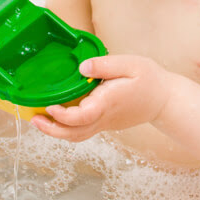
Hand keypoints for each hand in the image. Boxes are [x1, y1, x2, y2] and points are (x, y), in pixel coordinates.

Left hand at [30, 55, 171, 141]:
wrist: (166, 100)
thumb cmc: (149, 80)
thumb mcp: (130, 64)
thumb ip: (105, 65)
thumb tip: (82, 68)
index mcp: (108, 103)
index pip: (82, 116)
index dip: (63, 115)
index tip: (51, 106)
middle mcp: (104, 117)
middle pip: (74, 133)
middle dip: (51, 130)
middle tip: (33, 119)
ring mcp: (104, 123)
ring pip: (77, 135)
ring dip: (56, 131)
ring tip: (39, 119)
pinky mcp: (105, 123)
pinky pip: (82, 130)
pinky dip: (66, 127)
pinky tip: (57, 116)